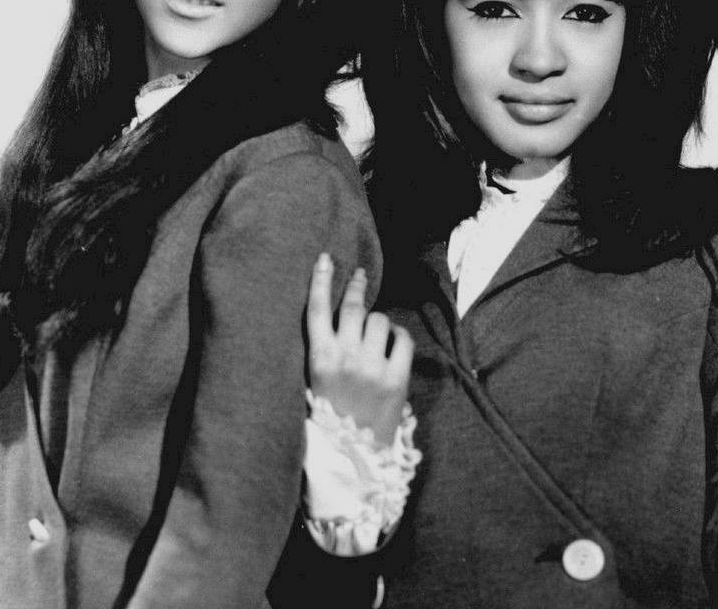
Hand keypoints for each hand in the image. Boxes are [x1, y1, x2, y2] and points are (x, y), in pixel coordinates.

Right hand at [306, 253, 412, 446]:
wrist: (353, 458)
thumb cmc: (332, 416)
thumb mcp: (316, 382)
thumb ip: (327, 349)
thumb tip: (341, 315)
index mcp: (319, 360)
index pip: (316, 310)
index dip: (320, 280)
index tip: (325, 258)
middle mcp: (345, 359)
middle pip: (352, 307)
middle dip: (356, 286)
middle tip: (359, 275)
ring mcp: (372, 368)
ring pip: (378, 320)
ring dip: (377, 321)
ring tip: (374, 335)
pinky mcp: (396, 378)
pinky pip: (402, 338)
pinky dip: (398, 336)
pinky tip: (393, 343)